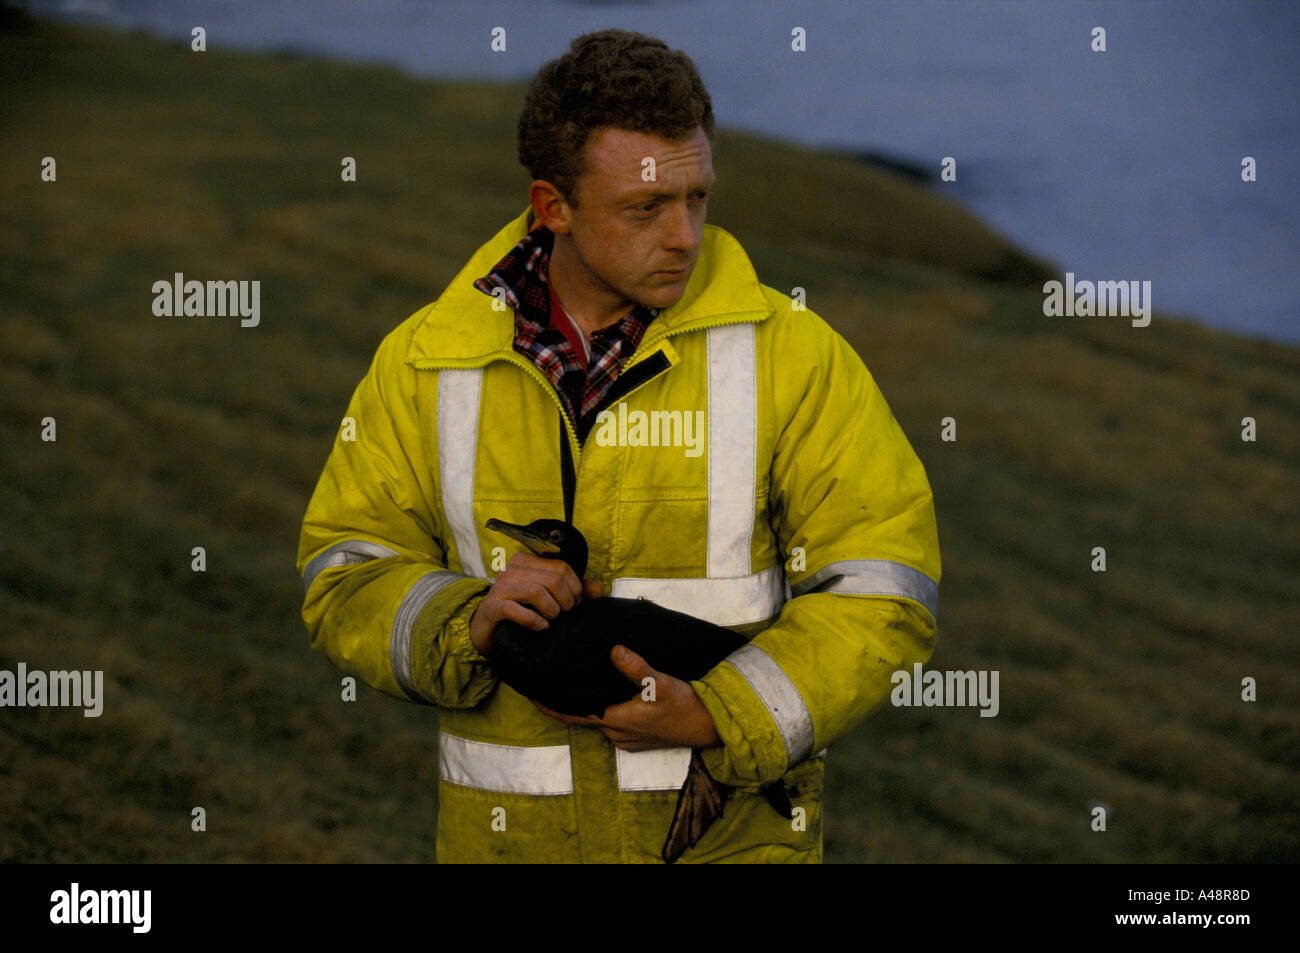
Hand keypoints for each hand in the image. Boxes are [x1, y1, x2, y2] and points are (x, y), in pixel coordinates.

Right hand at [469, 552, 601, 654]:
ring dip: (552, 609)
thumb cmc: (520, 609)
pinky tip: (541, 627)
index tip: (574, 603)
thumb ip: (573, 590)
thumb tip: (598, 590)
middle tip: (565, 614)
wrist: (487, 628)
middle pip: (553, 579)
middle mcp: (512, 569)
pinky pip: (517, 610)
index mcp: (527, 561)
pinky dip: (534, 620)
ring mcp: (501, 587)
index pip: (562, 567)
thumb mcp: (547, 596)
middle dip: (566, 600)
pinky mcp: (493, 607)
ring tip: (553, 619)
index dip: (575, 587)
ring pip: (537, 591)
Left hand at [533, 646, 721, 750]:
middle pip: (580, 717)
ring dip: (583, 705)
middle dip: (563, 702)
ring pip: (596, 719)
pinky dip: (600, 709)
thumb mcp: (661, 683)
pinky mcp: (637, 737)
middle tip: (547, 682)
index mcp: (616, 719)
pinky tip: (603, 694)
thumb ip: (637, 668)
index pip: (572, 714)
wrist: (710, 728)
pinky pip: (610, 723)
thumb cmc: (686, 706)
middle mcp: (616, 732)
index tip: (530, 693)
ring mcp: (626, 737)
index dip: (549, 706)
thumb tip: (614, 650)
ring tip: (570, 684)